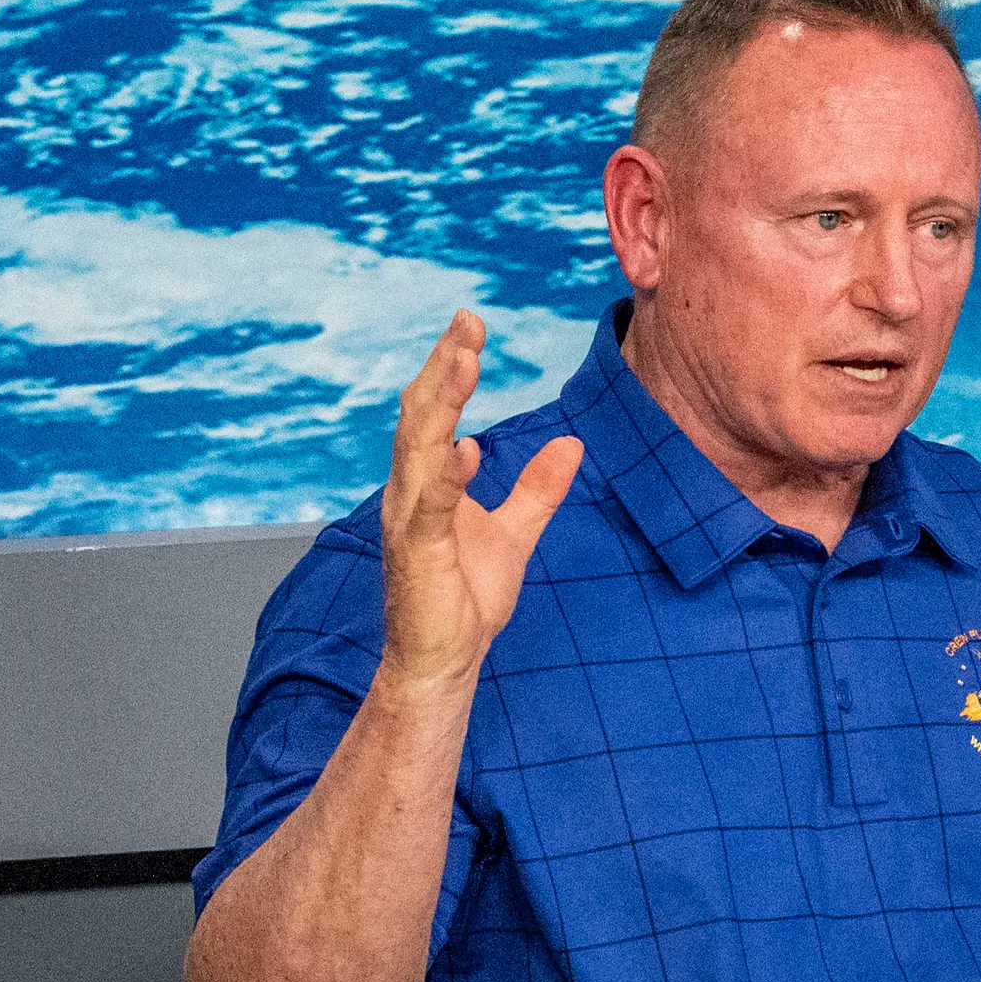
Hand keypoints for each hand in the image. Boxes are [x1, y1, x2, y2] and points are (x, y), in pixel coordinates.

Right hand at [375, 311, 582, 694]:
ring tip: (464, 360)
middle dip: (444, 367)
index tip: (473, 326)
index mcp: (428, 482)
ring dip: (442, 402)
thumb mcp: (517, 533)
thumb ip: (538, 489)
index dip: (452, 368)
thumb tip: (572, 445)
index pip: (436, 412)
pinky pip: (430, 506)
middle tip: (468, 321)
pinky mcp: (416, 553)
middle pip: (421, 414)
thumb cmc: (466, 601)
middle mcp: (409, 491)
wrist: (444, 660)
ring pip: (419, 447)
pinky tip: (465, 448)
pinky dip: (446, 475)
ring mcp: (408, 519)